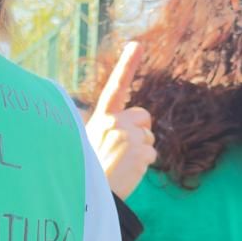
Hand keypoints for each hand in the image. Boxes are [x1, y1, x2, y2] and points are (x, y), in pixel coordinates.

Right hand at [85, 43, 156, 199]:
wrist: (89, 196)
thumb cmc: (89, 171)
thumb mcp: (92, 142)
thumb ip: (110, 128)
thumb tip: (135, 124)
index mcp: (101, 118)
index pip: (116, 87)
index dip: (127, 65)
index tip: (137, 45)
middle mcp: (114, 122)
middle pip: (143, 116)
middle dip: (140, 130)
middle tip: (122, 150)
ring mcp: (128, 135)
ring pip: (149, 137)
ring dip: (141, 151)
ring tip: (121, 164)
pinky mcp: (140, 151)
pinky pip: (152, 155)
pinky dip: (143, 165)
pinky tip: (127, 172)